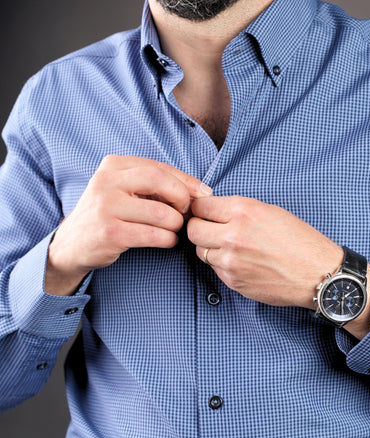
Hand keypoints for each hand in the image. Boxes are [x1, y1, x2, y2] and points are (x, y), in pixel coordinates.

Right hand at [46, 155, 211, 294]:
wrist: (71, 245)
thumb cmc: (108, 215)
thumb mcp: (124, 190)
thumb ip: (156, 185)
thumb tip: (201, 191)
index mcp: (113, 165)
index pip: (160, 167)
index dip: (187, 181)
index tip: (203, 194)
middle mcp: (106, 181)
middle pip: (161, 182)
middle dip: (182, 198)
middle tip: (186, 212)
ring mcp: (106, 207)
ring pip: (161, 213)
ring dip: (176, 224)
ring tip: (173, 229)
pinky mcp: (110, 232)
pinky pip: (154, 235)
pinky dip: (168, 239)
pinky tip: (167, 240)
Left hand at [187, 195, 343, 308]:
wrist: (317, 273)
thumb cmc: (300, 240)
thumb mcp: (270, 211)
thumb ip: (238, 210)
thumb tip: (213, 211)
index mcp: (243, 211)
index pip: (200, 206)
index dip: (201, 209)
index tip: (204, 212)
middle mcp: (233, 235)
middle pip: (193, 230)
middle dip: (198, 227)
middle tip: (209, 229)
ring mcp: (231, 261)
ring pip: (201, 251)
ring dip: (210, 247)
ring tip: (230, 246)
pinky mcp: (233, 280)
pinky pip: (214, 268)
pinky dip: (222, 264)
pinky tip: (240, 261)